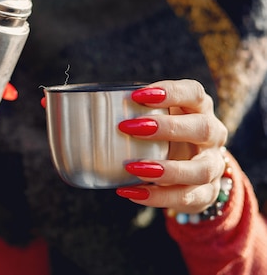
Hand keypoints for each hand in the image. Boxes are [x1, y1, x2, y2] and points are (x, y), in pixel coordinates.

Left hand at [115, 79, 228, 213]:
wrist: (191, 172)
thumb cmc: (164, 136)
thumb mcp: (156, 118)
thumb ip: (130, 113)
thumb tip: (78, 113)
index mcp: (199, 109)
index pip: (194, 93)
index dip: (170, 92)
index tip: (137, 95)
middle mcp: (213, 135)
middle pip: (203, 128)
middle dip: (167, 128)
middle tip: (129, 128)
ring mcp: (212, 165)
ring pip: (201, 169)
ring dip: (166, 169)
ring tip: (133, 168)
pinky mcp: (206, 193)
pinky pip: (188, 197)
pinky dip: (158, 197)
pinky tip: (132, 192)